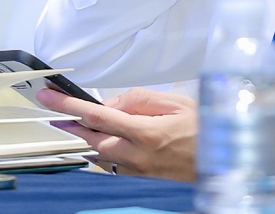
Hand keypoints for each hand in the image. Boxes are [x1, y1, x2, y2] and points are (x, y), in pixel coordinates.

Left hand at [37, 87, 197, 181]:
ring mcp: (138, 170)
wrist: (225, 160)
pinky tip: (108, 140)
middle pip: (92, 138)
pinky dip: (105, 150)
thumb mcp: (177, 102)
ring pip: (100, 153)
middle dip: (73, 123)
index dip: (69, 105)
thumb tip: (112, 102)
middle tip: (58, 110)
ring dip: (90, 137)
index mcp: (146, 132)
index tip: (49, 97)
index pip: (97, 115)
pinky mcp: (141, 177)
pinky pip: (113, 164)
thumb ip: (140, 99)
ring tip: (81, 122)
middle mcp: (137, 155)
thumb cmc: (207, 128)